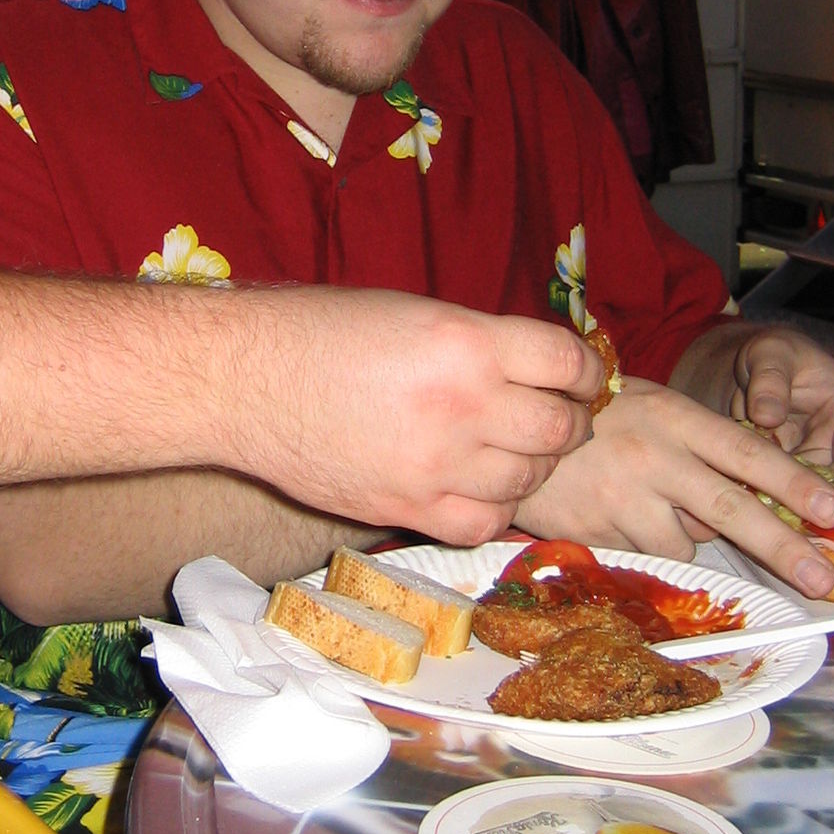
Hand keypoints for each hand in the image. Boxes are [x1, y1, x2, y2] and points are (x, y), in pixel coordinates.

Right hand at [249, 291, 602, 548]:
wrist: (245, 380)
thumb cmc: (319, 331)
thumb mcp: (413, 312)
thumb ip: (479, 341)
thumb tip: (533, 366)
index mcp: (467, 343)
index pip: (568, 364)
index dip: (588, 372)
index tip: (583, 377)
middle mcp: (464, 407)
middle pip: (559, 428)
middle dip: (569, 421)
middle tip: (556, 415)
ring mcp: (438, 466)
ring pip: (528, 479)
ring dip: (533, 464)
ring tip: (514, 449)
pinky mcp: (409, 509)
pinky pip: (485, 521)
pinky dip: (495, 506)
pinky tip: (479, 485)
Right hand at [513, 375, 833, 596]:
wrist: (511, 425)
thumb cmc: (600, 416)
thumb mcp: (654, 408)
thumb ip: (702, 446)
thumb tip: (763, 499)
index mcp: (675, 417)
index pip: (747, 453)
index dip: (794, 483)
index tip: (833, 510)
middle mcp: (654, 456)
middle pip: (731, 509)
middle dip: (783, 547)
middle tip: (822, 579)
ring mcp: (623, 497)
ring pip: (687, 543)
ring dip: (686, 536)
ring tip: (654, 505)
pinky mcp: (598, 531)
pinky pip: (646, 556)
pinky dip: (647, 545)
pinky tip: (623, 516)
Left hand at [720, 325, 833, 491]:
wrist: (750, 363)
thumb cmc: (772, 352)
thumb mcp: (770, 352)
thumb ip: (770, 379)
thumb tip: (767, 415)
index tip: (797, 498)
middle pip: (830, 490)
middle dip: (799, 502)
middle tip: (762, 506)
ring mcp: (811, 460)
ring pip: (802, 497)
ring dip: (776, 503)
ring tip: (744, 503)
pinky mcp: (786, 470)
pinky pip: (777, 493)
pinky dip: (758, 496)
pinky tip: (734, 499)